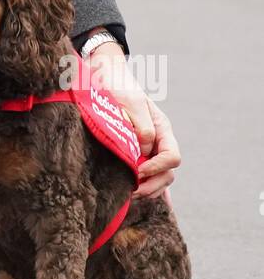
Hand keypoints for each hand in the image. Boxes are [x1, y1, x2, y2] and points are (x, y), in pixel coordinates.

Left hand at [85, 40, 180, 200]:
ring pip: (159, 179)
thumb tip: (144, 151)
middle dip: (152, 185)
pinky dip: (149, 189)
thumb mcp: (130, 102)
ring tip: (129, 194)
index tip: (138, 170)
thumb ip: (142, 126)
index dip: (157, 167)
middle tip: (131, 191)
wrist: (105, 78)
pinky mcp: (136, 154)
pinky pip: (149, 176)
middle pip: (168, 173)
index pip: (172, 157)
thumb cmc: (118, 87)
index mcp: (162, 128)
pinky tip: (144, 200)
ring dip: (148, 189)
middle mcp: (159, 141)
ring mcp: (149, 149)